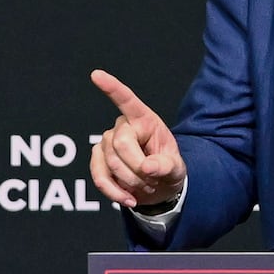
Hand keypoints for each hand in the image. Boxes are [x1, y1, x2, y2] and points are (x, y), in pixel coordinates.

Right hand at [88, 69, 186, 209]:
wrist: (158, 187)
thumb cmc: (168, 170)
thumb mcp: (176, 168)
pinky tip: (128, 199)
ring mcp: (107, 142)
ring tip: (146, 185)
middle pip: (121, 144)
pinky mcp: (97, 159)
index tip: (96, 75)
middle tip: (153, 179)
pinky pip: (99, 176)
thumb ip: (166, 166)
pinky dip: (114, 192)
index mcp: (145, 119)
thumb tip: (147, 167)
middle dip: (137, 168)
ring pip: (111, 162)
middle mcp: (123, 126)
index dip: (112, 88)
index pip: (127, 101)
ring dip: (130, 181)